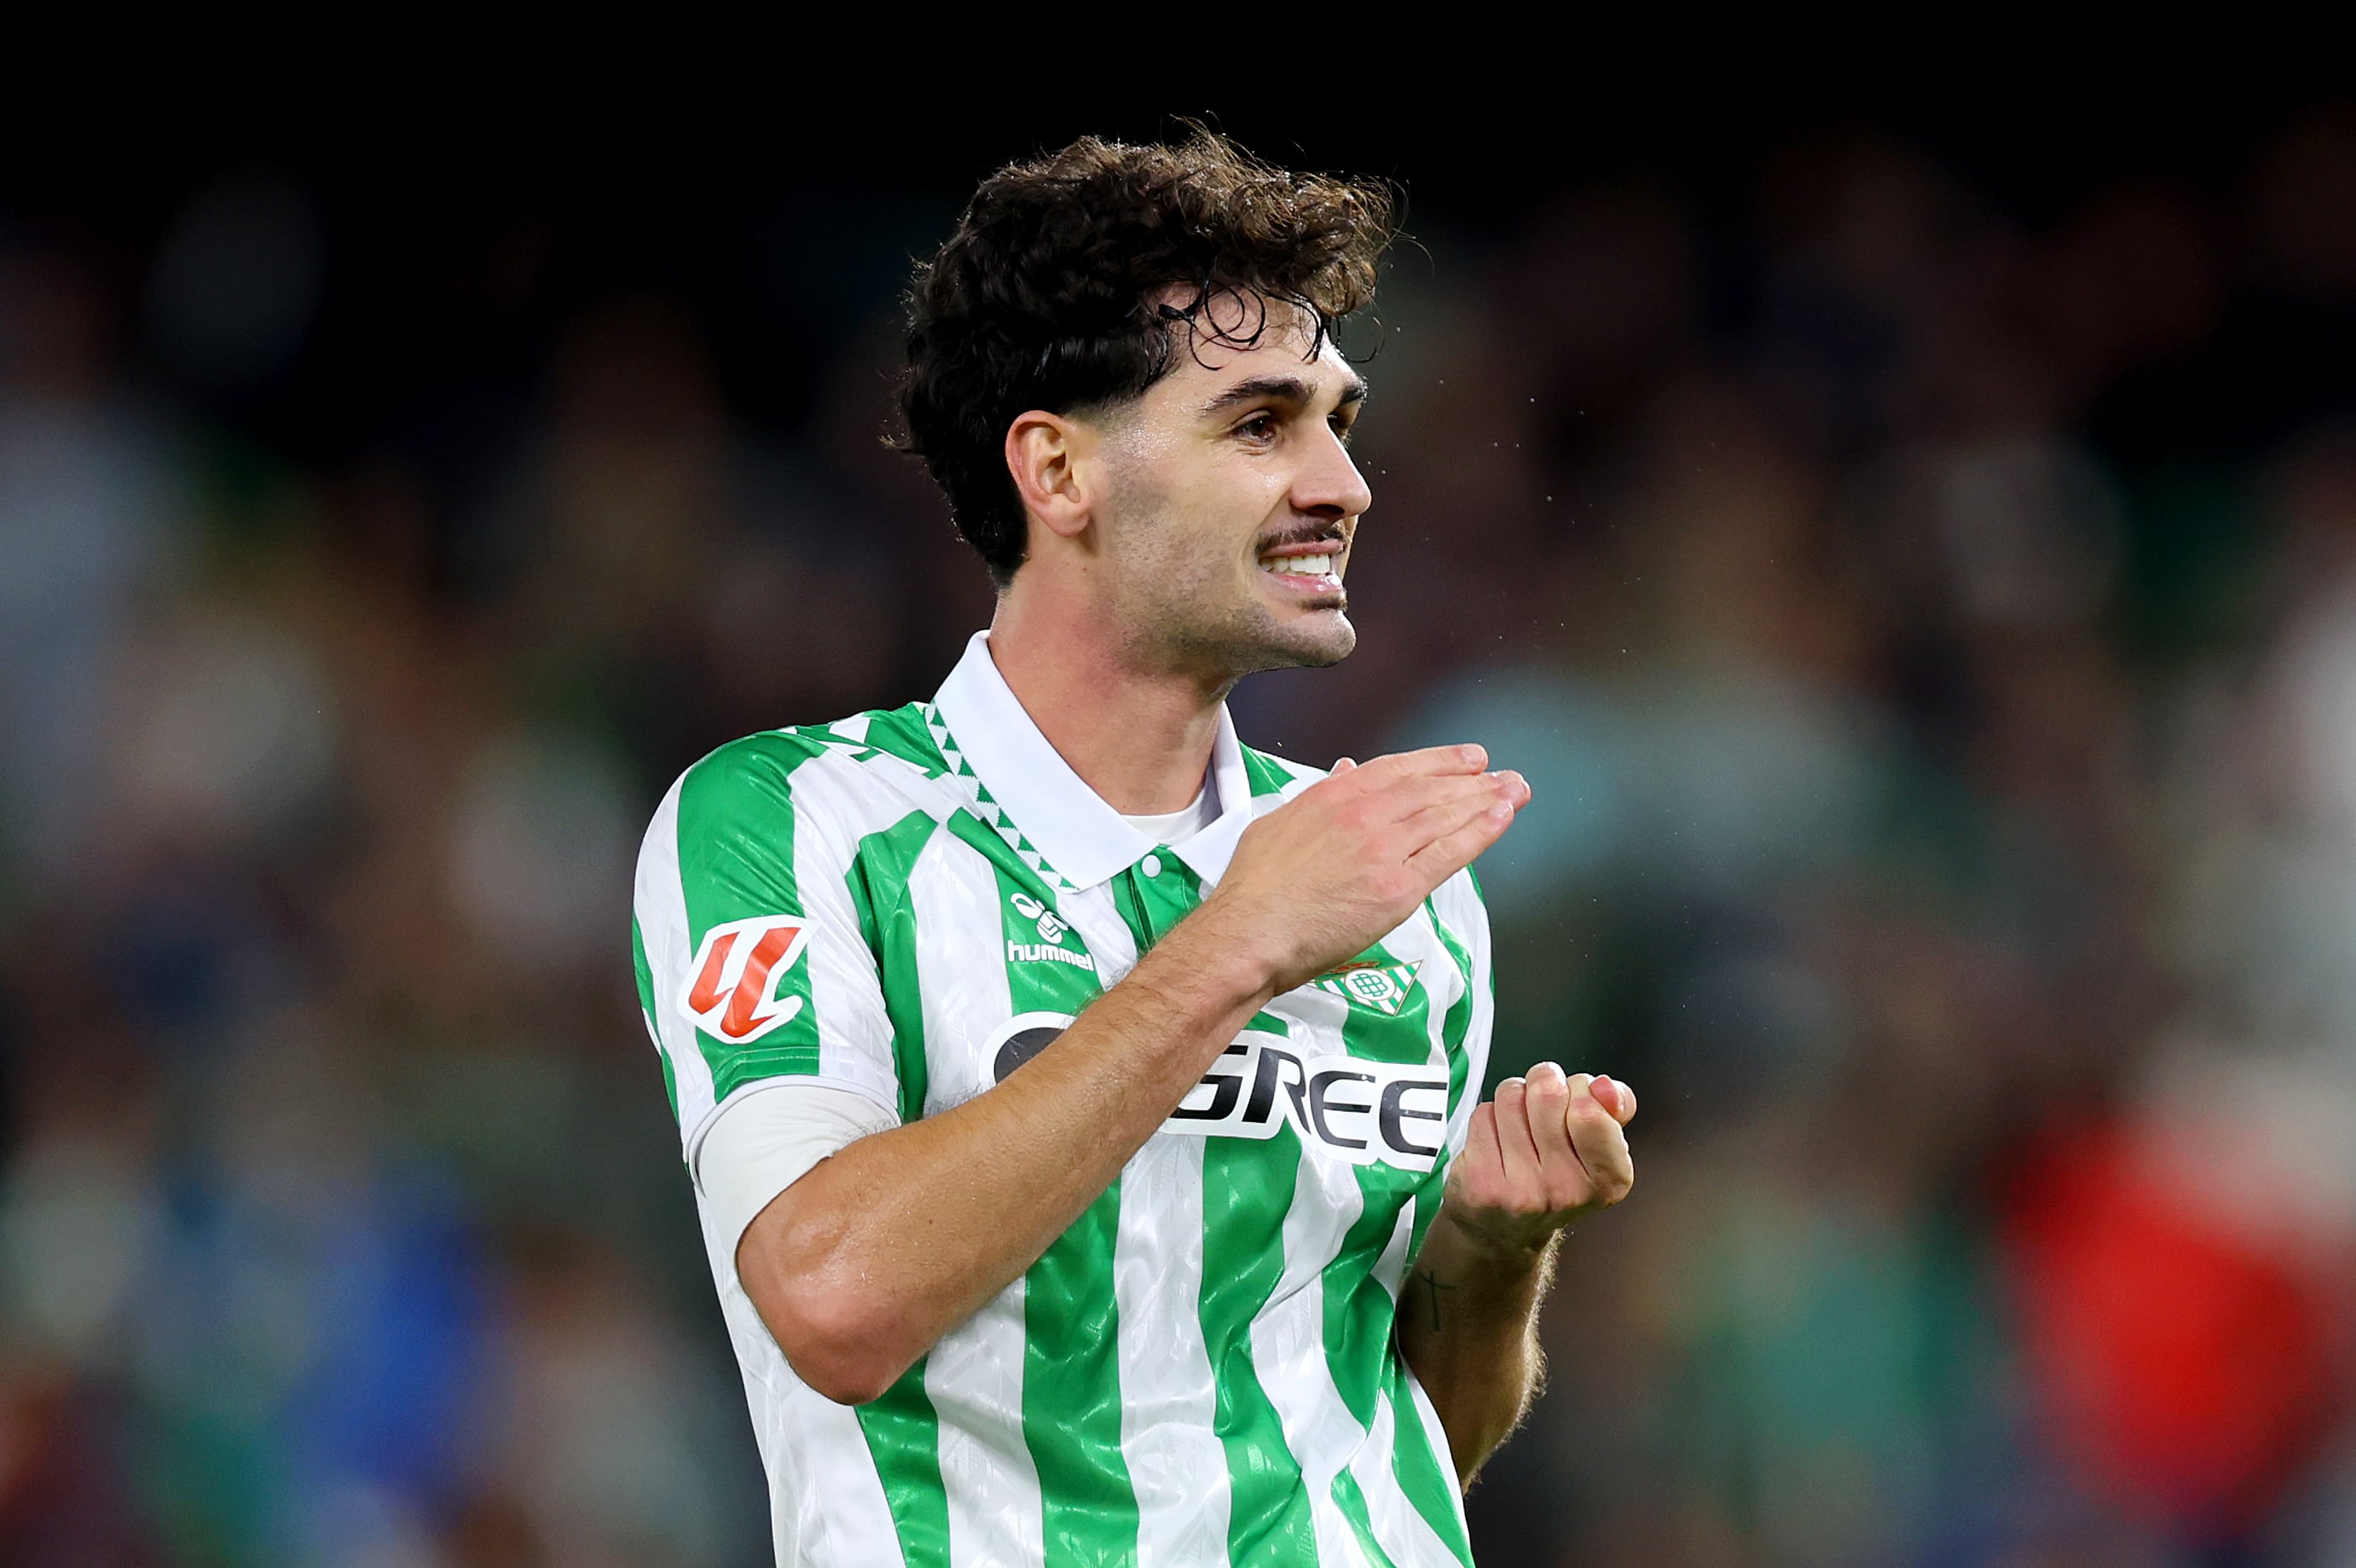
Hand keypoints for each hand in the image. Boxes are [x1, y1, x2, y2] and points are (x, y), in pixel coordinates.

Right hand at [1194, 745, 1528, 996]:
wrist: (1250, 932)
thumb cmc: (1254, 889)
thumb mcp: (1278, 823)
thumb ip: (1318, 796)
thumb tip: (1344, 772)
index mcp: (1333, 796)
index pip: (1399, 769)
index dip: (1439, 761)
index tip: (1467, 758)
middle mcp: (1364, 814)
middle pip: (1431, 789)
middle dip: (1473, 780)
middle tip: (1504, 775)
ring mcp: (1384, 850)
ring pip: (1446, 816)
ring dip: (1487, 801)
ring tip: (1515, 791)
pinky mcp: (1399, 888)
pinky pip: (1450, 854)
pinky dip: (1480, 833)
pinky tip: (1502, 819)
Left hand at [1441, 1065, 1635, 1258]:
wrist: (1504, 1230)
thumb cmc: (1553, 1178)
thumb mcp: (1599, 1146)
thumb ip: (1614, 1107)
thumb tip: (1604, 1086)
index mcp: (1608, 1180)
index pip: (1589, 1110)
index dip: (1579, 1088)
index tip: (1576, 1102)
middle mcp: (1567, 1191)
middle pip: (1547, 1092)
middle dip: (1544, 1083)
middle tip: (1544, 1104)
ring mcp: (1523, 1191)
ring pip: (1511, 1096)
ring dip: (1514, 1098)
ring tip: (1520, 1124)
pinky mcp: (1484, 1184)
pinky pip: (1483, 1114)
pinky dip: (1489, 1117)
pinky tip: (1498, 1141)